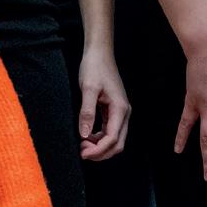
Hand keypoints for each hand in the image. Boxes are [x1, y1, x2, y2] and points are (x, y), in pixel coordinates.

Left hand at [76, 44, 129, 162]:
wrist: (99, 53)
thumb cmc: (94, 67)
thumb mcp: (88, 89)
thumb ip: (87, 112)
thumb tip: (84, 134)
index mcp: (120, 108)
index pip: (113, 139)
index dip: (98, 150)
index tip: (83, 153)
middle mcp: (124, 112)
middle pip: (118, 144)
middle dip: (101, 152)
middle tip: (82, 151)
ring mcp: (120, 112)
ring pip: (115, 139)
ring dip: (100, 147)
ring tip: (83, 144)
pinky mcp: (114, 110)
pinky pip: (110, 131)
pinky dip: (100, 138)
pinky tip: (87, 136)